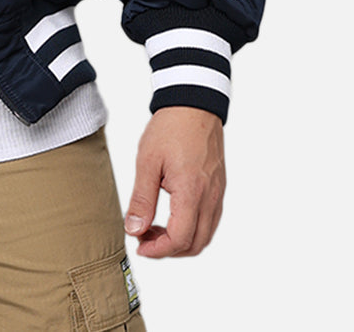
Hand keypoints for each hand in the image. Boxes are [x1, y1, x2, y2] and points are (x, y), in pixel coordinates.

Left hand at [124, 107, 225, 257]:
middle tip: (145, 238)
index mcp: (192, 192)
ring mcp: (218, 193)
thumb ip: (142, 199)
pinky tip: (172, 215)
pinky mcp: (219, 187)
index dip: (158, 250)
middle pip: (196, 244)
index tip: (140, 245)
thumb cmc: (171, 128)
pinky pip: (210, 220)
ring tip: (155, 227)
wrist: (194, 104)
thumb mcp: (148, 162)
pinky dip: (193, 227)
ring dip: (181, 240)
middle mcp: (210, 197)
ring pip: (205, 234)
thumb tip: (134, 229)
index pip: (180, 239)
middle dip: (169, 249)